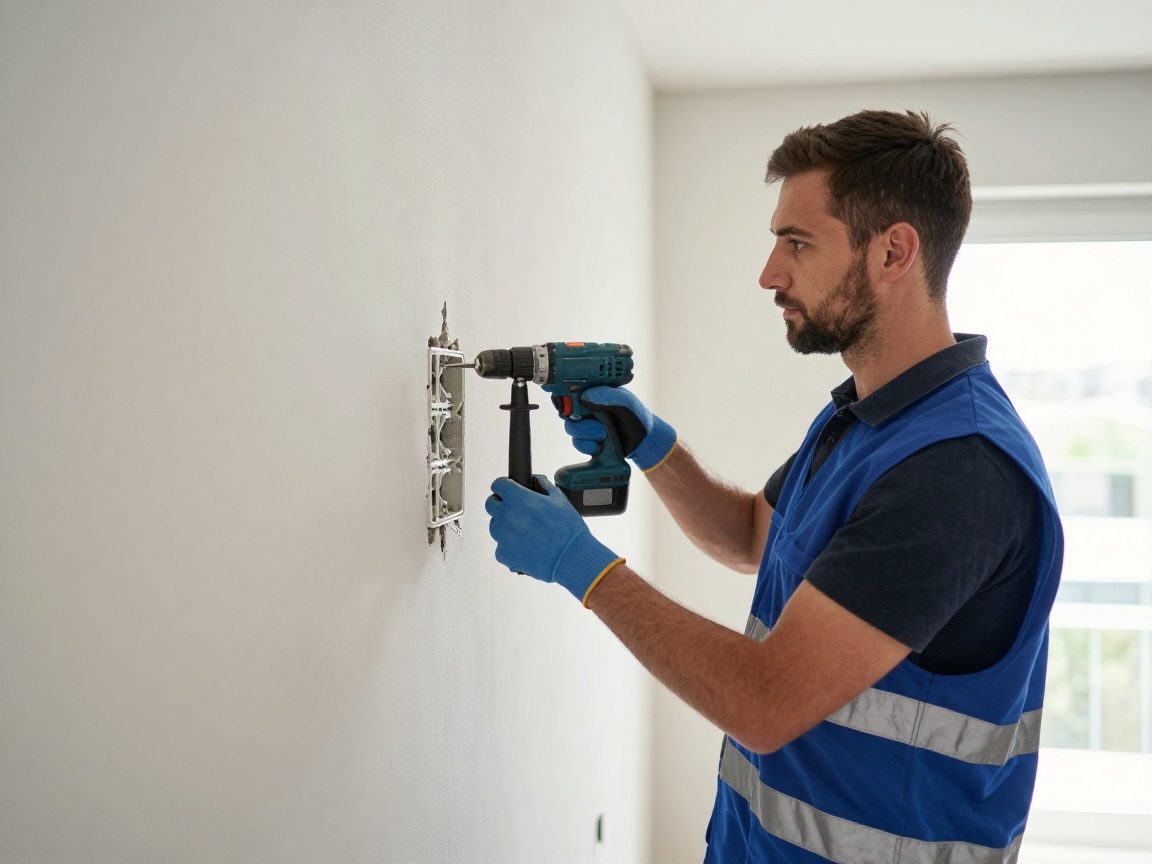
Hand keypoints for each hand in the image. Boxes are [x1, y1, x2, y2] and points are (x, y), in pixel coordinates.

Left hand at [485, 474, 623, 604]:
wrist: (570, 558)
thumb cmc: (567, 529)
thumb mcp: (560, 500)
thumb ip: (544, 485)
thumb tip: (536, 480)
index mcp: (518, 499)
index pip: (498, 484)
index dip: (504, 486)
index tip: (508, 490)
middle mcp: (506, 516)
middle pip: (491, 505)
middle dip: (501, 504)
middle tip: (517, 511)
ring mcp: (502, 537)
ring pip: (495, 526)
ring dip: (505, 526)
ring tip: (524, 532)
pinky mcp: (503, 554)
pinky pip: (501, 547)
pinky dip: (511, 547)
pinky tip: (526, 547)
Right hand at [560, 386, 676, 471]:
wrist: (644, 442)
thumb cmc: (638, 417)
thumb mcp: (626, 402)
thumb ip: (608, 396)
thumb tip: (585, 396)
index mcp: (596, 393)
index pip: (573, 391)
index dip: (567, 398)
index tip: (571, 405)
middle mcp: (589, 408)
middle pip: (568, 411)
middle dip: (579, 420)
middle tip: (594, 423)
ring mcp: (588, 424)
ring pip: (571, 428)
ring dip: (584, 433)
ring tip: (603, 435)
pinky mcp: (589, 440)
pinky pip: (577, 442)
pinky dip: (585, 445)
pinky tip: (598, 446)